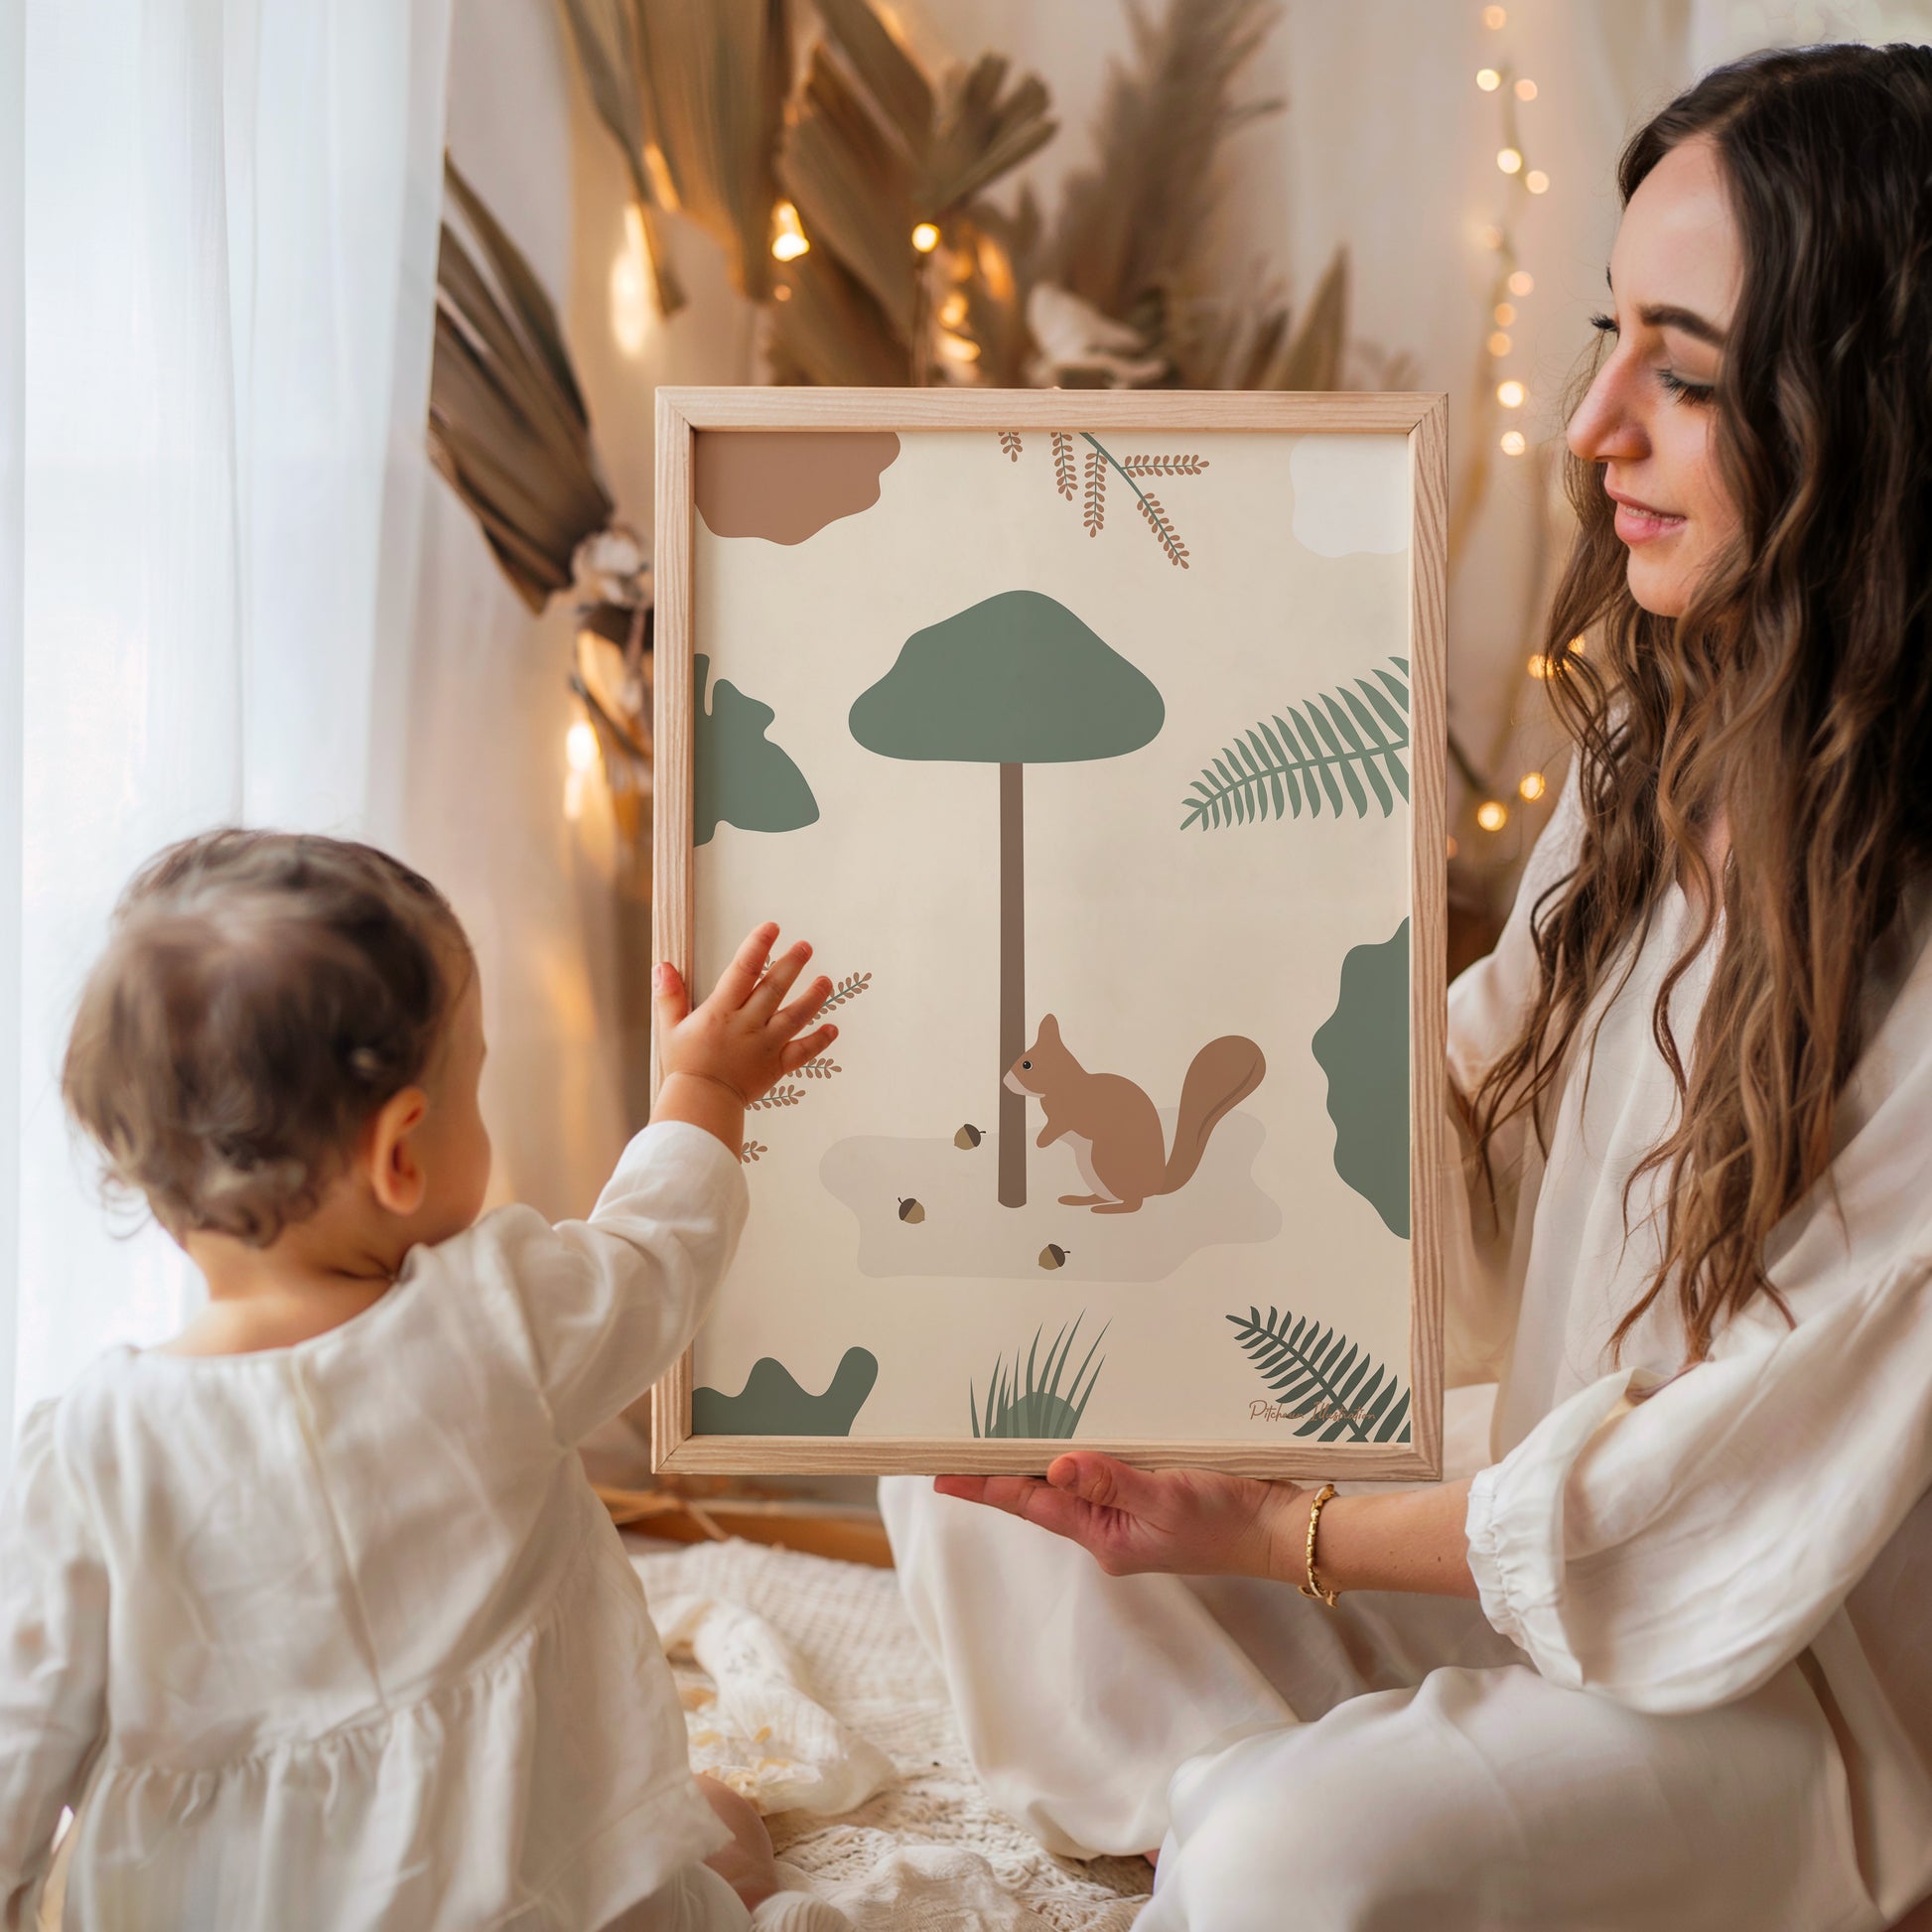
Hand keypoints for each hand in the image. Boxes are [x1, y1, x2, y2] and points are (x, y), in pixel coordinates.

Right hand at [652, 923, 834, 1144]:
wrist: (700, 1105)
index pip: (743, 971)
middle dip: (791, 965)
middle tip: (805, 947)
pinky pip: (802, 1052)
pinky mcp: (776, 1066)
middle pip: (774, 989)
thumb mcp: (670, 1029)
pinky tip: (833, 1028)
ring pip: (794, 1017)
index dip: (758, 947)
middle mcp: (747, 1025)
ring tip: (826, 980)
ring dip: (813, 997)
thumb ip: (670, 996)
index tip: (772, 928)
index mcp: (721, 1012)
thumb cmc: (685, 1066)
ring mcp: (765, 1046)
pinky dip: (818, 1041)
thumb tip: (663, 966)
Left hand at [935, 1453, 1314, 1581]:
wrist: (1282, 1530)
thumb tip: (1054, 1467)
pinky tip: (1071, 1431)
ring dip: (1037, 1458)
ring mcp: (1129, 1514)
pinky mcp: (1151, 1495)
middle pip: (1043, 1495)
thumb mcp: (1167, 1498)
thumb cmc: (1229, 1520)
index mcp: (1104, 1537)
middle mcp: (1109, 1529)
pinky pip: (1102, 1474)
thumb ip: (1111, 1482)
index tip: (941, 1477)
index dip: (985, 1488)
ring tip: (997, 1431)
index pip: (1031, 1505)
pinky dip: (1079, 1453)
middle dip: (1002, 1469)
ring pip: (1071, 1482)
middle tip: (959, 1441)